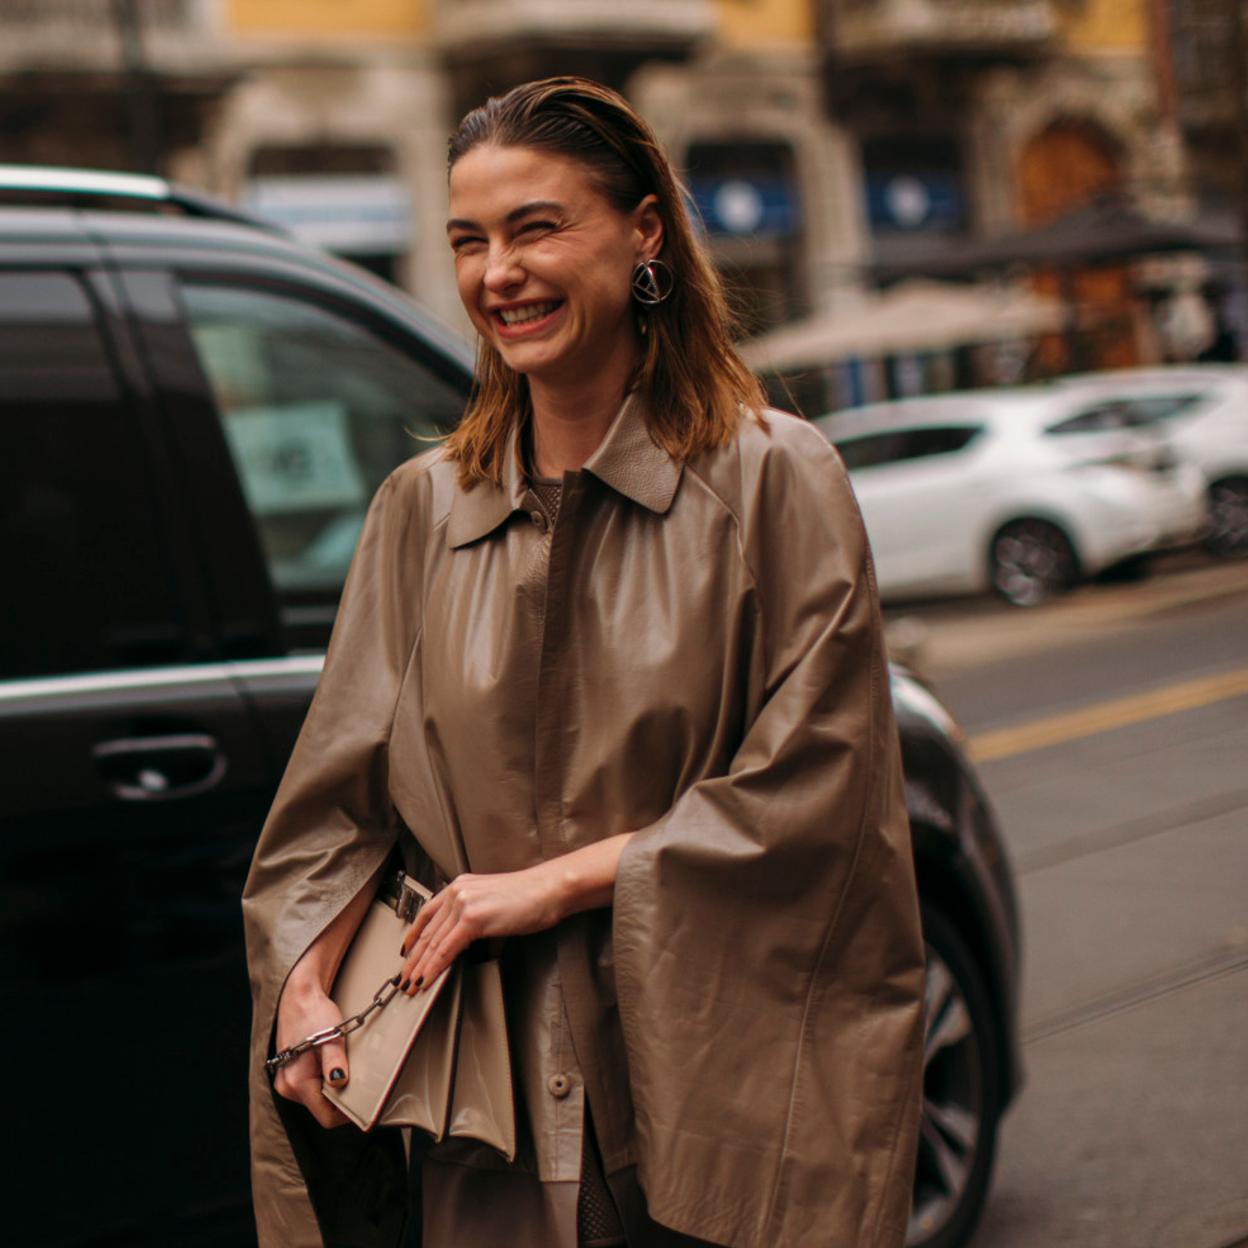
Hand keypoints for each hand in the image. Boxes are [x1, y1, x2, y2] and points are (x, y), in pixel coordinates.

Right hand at [273, 976, 351, 1128]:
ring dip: (333, 1090)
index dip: (347, 1115)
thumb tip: (340, 1083)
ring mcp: (286, 1082)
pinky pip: (311, 1089)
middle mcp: (287, 1088)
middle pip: (322, 1110)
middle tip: (361, 1085)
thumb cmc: (315, 1014)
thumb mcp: (331, 1037)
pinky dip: (325, 1082)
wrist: (300, 997)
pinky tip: (335, 1066)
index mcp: (296, 1083)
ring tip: (346, 1070)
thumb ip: (334, 1062)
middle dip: (342, 1101)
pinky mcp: (289, 1075)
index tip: (365, 1105)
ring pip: (317, 1099)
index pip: (326, 1117)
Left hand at [398, 865, 562, 993]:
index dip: (413, 937)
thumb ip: (473, 914)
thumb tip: (462, 937)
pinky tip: (427, 979)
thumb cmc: (531, 898)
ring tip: (411, 985)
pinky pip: (446, 949)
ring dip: (419, 968)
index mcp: (461, 885)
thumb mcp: (493, 901)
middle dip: (412, 959)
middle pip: (427, 931)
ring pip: (433, 943)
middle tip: (403, 979)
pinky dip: (434, 967)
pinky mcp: (473, 918)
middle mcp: (458, 891)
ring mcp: (464, 903)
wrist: (550, 890)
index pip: (427, 914)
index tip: (406, 954)